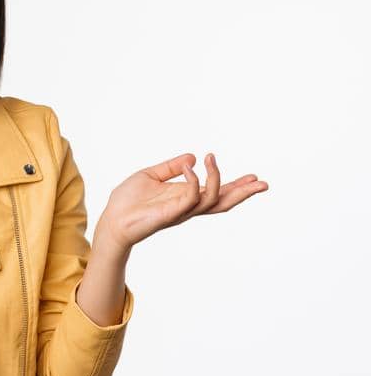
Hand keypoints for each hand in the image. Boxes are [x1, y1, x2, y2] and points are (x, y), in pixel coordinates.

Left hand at [96, 152, 268, 248]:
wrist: (112, 219)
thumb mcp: (150, 175)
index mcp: (185, 197)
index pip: (216, 192)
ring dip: (216, 178)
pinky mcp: (171, 213)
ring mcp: (181, 211)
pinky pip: (190, 197)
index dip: (235, 186)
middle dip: (244, 193)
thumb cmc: (127, 201)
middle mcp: (187, 206)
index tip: (253, 177)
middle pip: (223, 202)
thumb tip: (191, 157)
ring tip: (211, 158)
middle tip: (263, 183)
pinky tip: (190, 168)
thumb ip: (171, 167)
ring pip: (212, 199)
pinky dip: (194, 181)